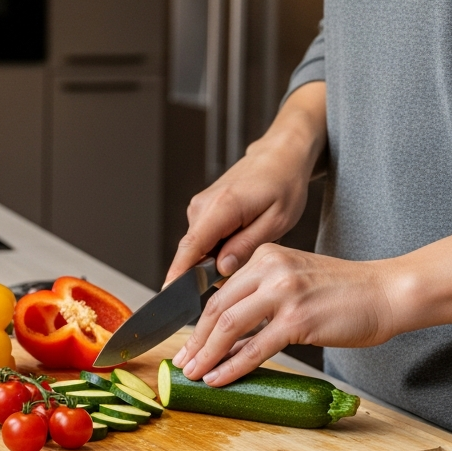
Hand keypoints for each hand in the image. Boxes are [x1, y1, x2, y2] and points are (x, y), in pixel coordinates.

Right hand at [167, 82, 326, 282]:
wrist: (279, 156)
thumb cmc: (283, 184)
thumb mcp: (276, 222)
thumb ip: (246, 247)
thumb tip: (221, 268)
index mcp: (221, 208)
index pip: (191, 246)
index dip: (178, 272)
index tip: (168, 293)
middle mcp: (203, 206)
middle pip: (194, 251)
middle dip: (206, 272)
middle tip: (238, 277)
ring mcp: (200, 206)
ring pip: (200, 245)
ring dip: (217, 257)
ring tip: (249, 245)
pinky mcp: (203, 209)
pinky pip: (204, 237)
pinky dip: (218, 246)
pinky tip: (241, 238)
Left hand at [171, 244, 401, 384]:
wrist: (388, 292)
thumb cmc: (346, 292)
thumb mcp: (296, 282)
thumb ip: (262, 299)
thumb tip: (229, 338)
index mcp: (266, 256)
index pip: (220, 292)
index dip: (197, 321)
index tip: (187, 343)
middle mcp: (270, 269)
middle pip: (217, 308)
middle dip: (195, 340)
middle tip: (182, 362)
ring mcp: (283, 293)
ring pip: (229, 326)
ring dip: (207, 354)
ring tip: (194, 373)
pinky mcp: (297, 319)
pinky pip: (255, 347)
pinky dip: (233, 366)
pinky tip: (220, 378)